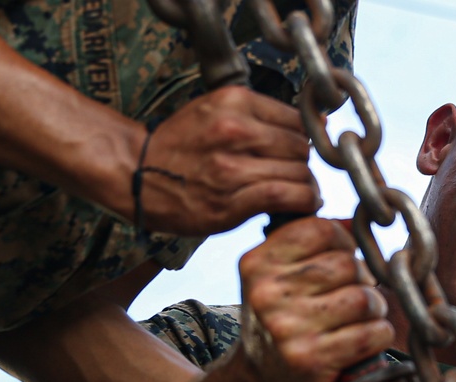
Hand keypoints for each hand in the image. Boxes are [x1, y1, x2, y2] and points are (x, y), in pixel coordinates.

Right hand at [133, 86, 320, 235]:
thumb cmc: (179, 146)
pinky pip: (284, 196)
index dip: (303, 139)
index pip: (296, 120)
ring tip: (298, 192)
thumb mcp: (216, 112)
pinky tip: (301, 204)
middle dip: (304, 164)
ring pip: (298, 173)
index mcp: (234, 102)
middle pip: (300, 147)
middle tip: (297, 176)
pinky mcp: (231, 201)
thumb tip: (319, 122)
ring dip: (306, 186)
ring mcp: (232, 167)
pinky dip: (302, 202)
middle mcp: (234, 130)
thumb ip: (262, 116)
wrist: (136, 174)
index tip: (298, 153)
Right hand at [238, 216, 392, 381]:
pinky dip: (379, 335)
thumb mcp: (279, 275)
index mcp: (257, 263)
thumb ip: (312, 242)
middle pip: (348, 264)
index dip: (344, 243)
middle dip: (361, 279)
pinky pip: (373, 332)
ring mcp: (287, 328)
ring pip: (364, 297)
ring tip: (358, 318)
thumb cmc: (283, 318)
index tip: (341, 261)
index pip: (321, 229)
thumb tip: (355, 218)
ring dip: (374, 309)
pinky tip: (363, 340)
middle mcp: (267, 294)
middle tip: (352, 297)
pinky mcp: (312, 359)